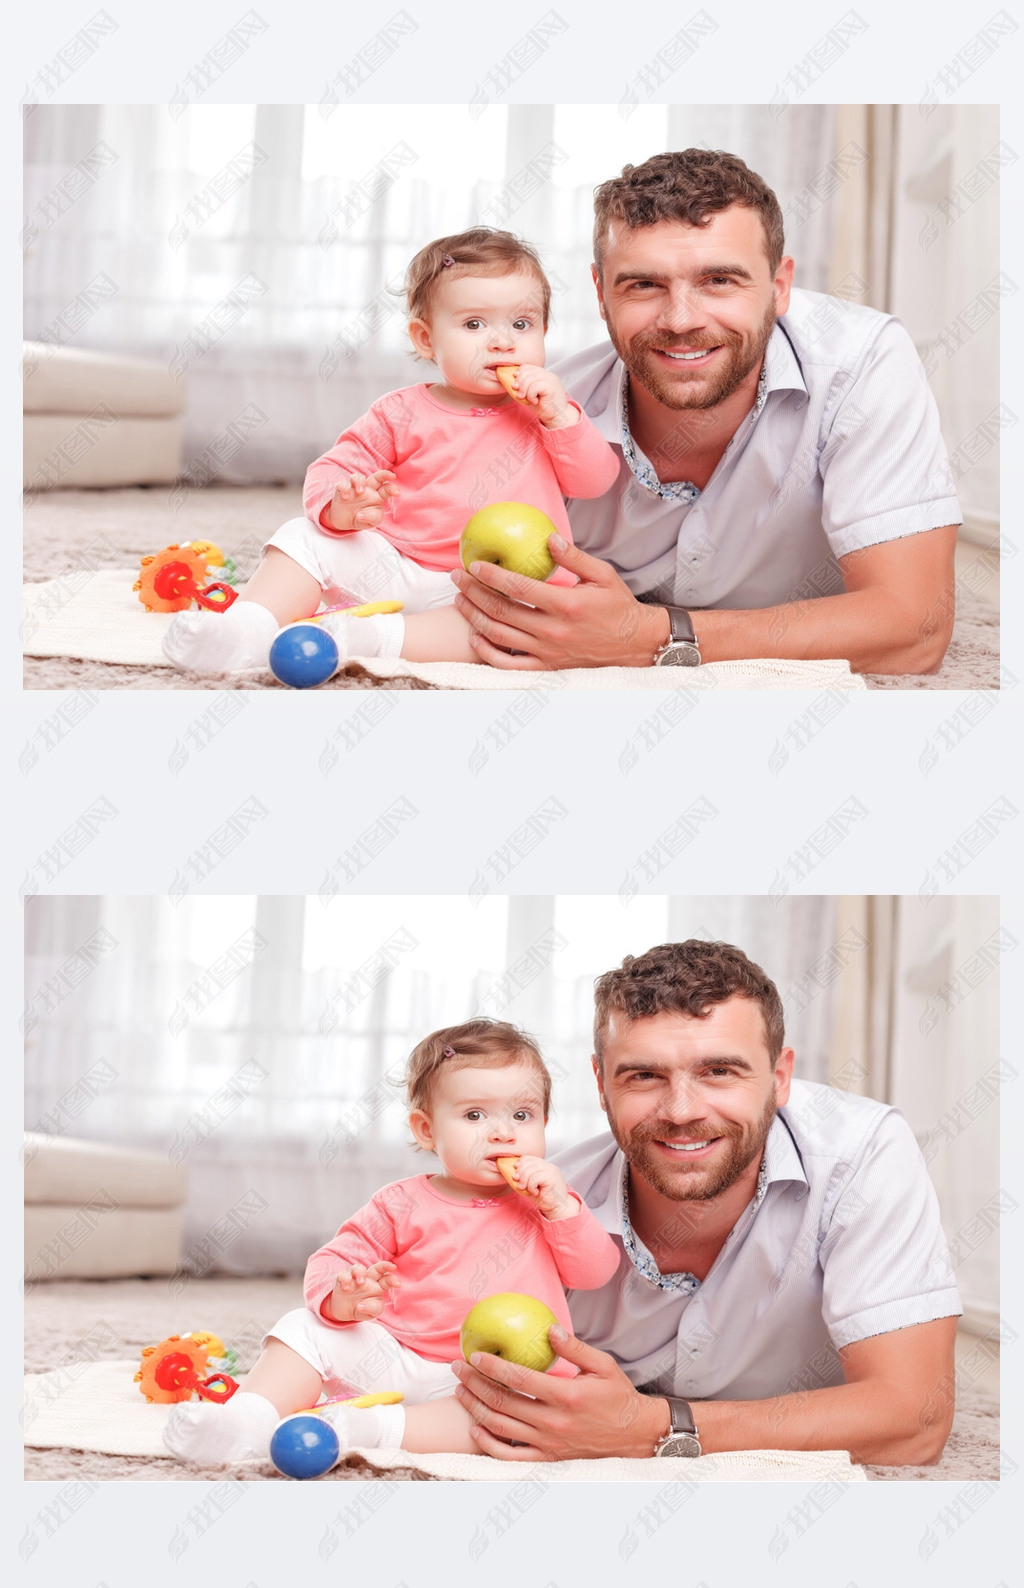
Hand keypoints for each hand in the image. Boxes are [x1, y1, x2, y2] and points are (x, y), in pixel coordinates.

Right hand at [325, 469, 398, 532]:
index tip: (397, 492)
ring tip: (360, 492)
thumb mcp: (370, 522)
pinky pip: (343, 483)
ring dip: (359, 482)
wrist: (345, 520)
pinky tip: (345, 497)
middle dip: (384, 474)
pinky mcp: (342, 489)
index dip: (392, 489)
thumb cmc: (362, 518)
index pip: (386, 489)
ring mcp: (354, 487)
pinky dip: (344, 488)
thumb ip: (371, 518)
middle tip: (390, 475)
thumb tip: (361, 515)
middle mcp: (368, 489)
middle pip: (376, 477)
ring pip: (358, 477)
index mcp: (378, 496)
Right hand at [326, 1260, 399, 1321]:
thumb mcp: (371, 1313)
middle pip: (377, 1268)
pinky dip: (345, 1279)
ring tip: (361, 1283)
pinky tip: (346, 1288)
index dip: (393, 1280)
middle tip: (391, 1266)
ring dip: (360, 1272)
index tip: (398, 1283)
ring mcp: (355, 1278)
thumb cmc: (363, 1309)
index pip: (387, 1280)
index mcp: (378, 1287)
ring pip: (358, 1267)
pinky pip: (343, 1274)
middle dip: (385, 1265)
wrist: (345, 1312)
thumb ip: (372, 1309)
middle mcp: (368, 1280)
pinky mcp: (342, 1280)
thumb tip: (362, 1306)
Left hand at [451, 535, 669, 669]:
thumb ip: (574, 557)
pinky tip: (476, 636)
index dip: (492, 575)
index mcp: (566, 604)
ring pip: (500, 635)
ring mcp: (548, 651)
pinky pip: (509, 665)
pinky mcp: (546, 667)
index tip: (475, 566)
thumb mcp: (602, 575)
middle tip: (457, 579)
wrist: (635, 645)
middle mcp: (553, 630)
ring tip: (460, 601)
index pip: (518, 587)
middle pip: (502, 610)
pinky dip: (488, 652)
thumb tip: (549, 539)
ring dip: (475, 617)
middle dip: (474, 592)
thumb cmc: (617, 608)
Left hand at [451, 1326, 667, 1460]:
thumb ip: (574, 1348)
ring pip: (501, 1427)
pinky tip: (476, 1427)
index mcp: (566, 1395)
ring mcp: (548, 1443)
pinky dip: (489, 1443)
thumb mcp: (602, 1365)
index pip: (519, 1378)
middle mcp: (553, 1421)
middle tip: (458, 1368)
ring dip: (476, 1408)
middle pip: (503, 1401)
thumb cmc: (617, 1397)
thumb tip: (549, 1329)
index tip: (475, 1356)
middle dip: (475, 1383)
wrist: (635, 1436)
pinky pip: (510, 1455)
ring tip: (461, 1391)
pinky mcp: (547, 1459)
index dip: (493, 1366)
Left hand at [505, 364, 578, 428]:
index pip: (530, 367)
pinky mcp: (551, 387)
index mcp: (544, 375)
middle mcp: (549, 375)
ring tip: (525, 398)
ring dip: (524, 390)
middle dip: (520, 381)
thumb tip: (513, 382)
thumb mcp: (531, 394)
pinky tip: (534, 401)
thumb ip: (525, 386)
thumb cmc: (544, 407)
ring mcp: (551, 380)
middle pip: (529, 371)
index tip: (514, 379)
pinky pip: (534, 387)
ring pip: (530, 379)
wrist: (557, 417)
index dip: (520, 372)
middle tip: (517, 392)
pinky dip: (530, 395)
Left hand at [506, 1154, 575, 1220]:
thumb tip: (513, 1173)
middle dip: (520, 1171)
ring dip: (524, 1180)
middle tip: (516, 1180)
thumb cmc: (545, 1198)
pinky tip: (534, 1192)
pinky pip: (535, 1178)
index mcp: (545, 1166)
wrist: (557, 1208)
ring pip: (531, 1170)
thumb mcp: (531, 1185)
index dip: (521, 1162)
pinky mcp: (552, 1178)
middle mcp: (549, 1166)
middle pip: (530, 1162)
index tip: (515, 1168)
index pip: (531, 1158)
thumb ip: (526, 1177)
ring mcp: (551, 1171)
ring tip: (524, 1188)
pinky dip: (531, 1186)